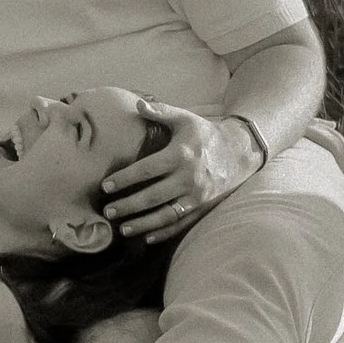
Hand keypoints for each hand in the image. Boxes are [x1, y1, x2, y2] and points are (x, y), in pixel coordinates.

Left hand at [97, 102, 261, 242]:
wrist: (238, 152)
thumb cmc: (205, 134)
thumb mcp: (185, 119)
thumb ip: (161, 112)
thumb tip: (137, 105)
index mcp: (180, 155)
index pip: (147, 169)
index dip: (125, 179)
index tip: (106, 186)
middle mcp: (188, 178)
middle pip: (153, 196)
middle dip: (128, 206)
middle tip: (108, 212)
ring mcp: (197, 196)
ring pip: (166, 215)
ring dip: (143, 224)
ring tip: (123, 229)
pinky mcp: (203, 208)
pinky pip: (182, 224)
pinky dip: (164, 233)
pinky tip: (147, 237)